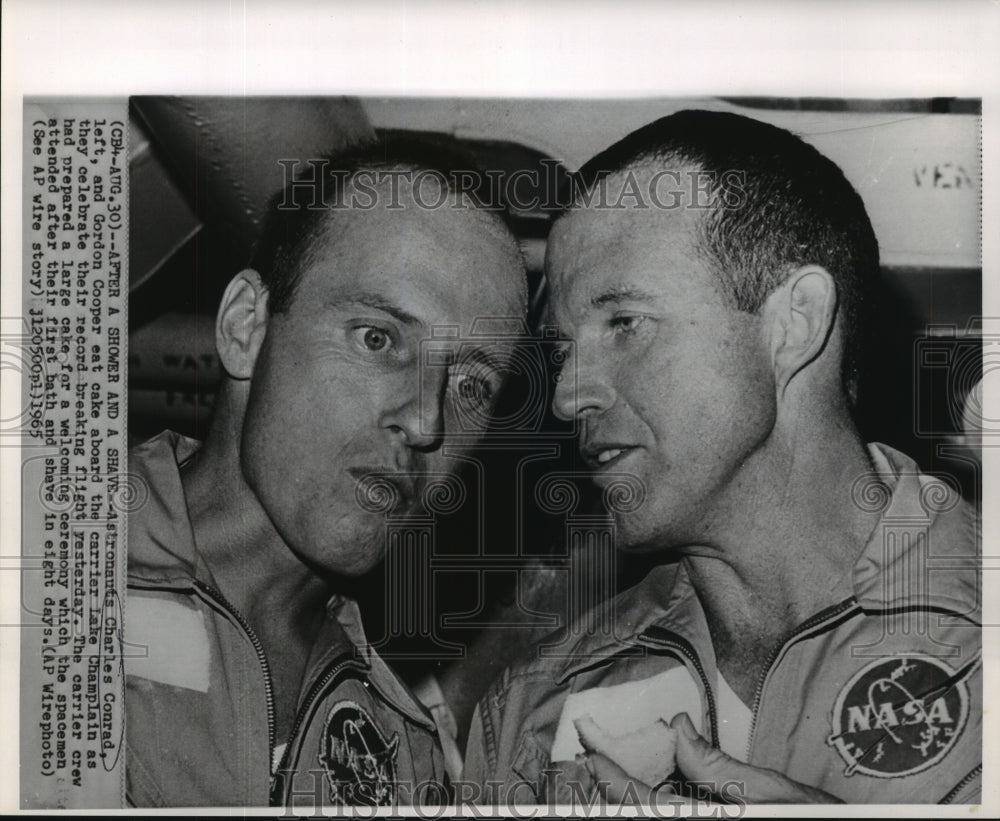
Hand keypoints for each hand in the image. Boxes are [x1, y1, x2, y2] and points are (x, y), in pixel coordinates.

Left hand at [585, 713, 841, 803]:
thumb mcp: (773, 793)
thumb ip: (717, 766)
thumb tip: (678, 726)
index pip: (640, 801)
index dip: (609, 775)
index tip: (590, 748)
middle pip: (638, 816)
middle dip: (612, 790)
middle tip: (593, 758)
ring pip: (652, 820)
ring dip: (632, 799)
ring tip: (613, 772)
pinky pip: (678, 819)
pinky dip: (657, 805)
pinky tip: (655, 791)